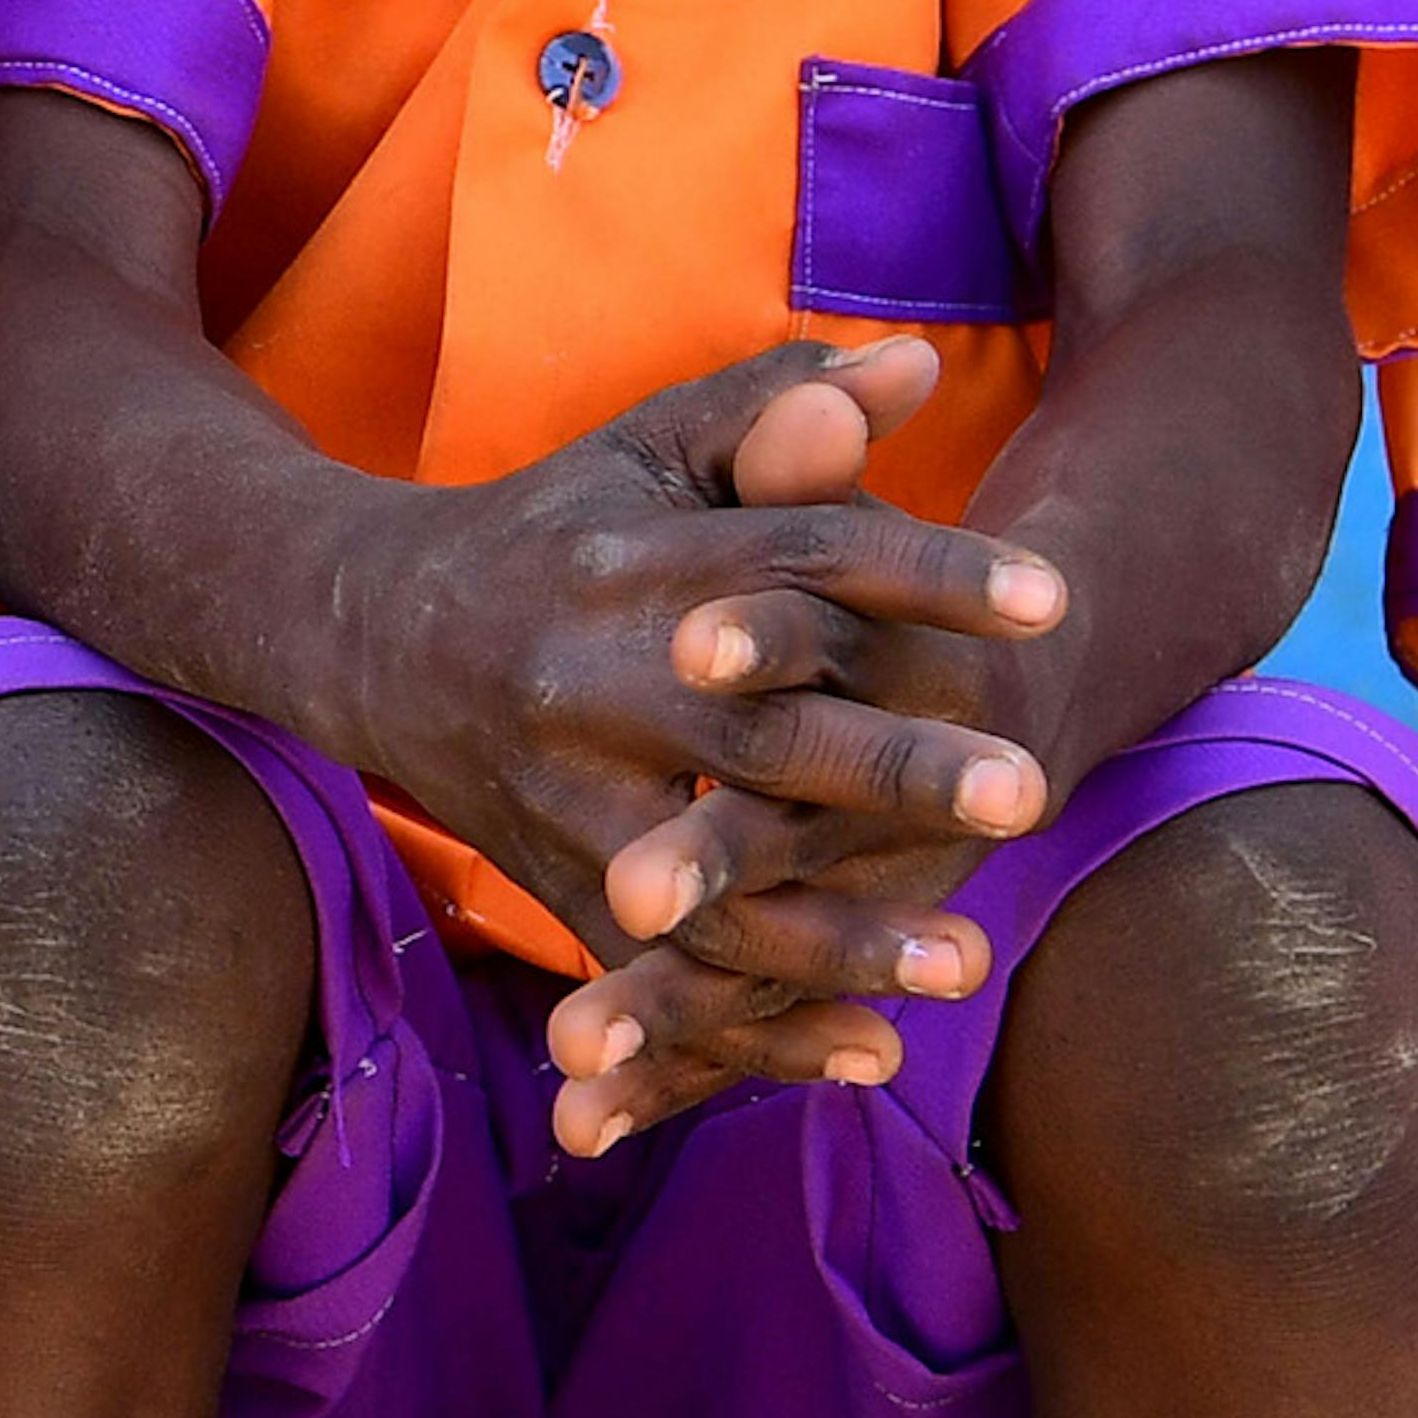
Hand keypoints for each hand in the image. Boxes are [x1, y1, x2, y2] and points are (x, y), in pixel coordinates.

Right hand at [344, 339, 1071, 1151]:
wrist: (368, 631)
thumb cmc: (553, 527)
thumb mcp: (646, 450)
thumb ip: (773, 411)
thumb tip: (908, 363)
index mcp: (633, 561)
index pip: (798, 560)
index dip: (924, 573)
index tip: (1049, 599)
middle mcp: (591, 682)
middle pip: (759, 730)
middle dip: (893, 766)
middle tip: (1030, 791)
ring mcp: (564, 798)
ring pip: (709, 885)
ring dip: (837, 937)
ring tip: (968, 961)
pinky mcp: (551, 884)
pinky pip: (663, 973)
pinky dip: (761, 1027)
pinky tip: (872, 1053)